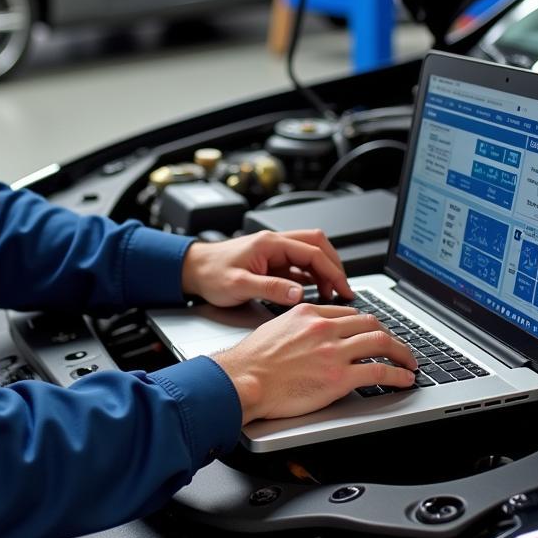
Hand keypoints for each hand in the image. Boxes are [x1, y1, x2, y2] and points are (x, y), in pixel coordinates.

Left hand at [181, 229, 351, 308]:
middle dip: (333, 266)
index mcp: (270, 244)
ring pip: (309, 255)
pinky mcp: (271, 263)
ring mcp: (274, 253)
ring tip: (332, 294)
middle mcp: (275, 244)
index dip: (331, 270)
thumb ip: (270, 289)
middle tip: (344, 289)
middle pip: (316, 246)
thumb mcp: (239, 285)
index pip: (312, 251)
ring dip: (323, 272)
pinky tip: (315, 293)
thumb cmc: (211, 273)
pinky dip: (311, 278)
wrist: (193, 270)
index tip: (343, 288)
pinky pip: (299, 266)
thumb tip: (299, 294)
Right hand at [211, 304, 417, 423]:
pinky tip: (404, 379)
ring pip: (381, 343)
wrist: (244, 379)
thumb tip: (312, 336)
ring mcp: (333, 351)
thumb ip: (300, 327)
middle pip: (371, 324)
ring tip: (410, 362)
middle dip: (391, 335)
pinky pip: (379, 372)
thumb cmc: (252, 360)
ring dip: (402, 353)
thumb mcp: (276, 327)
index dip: (368, 324)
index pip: (349, 313)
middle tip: (399, 347)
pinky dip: (398, 375)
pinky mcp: (339, 377)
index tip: (375, 333)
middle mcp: (324, 326)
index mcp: (308, 311)